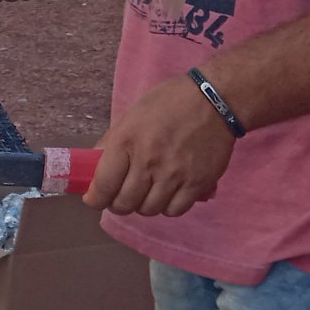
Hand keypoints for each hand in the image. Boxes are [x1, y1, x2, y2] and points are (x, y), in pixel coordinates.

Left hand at [85, 72, 235, 216]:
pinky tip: (167, 195)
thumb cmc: (169, 103)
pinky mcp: (197, 182)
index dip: (95, 198)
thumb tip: (95, 167)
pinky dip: (167, 207)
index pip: (103, 184)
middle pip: (125, 203)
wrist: (214, 100)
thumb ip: (112, 143)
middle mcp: (148, 161)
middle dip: (117, 204)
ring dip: (143, 206)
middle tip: (120, 198)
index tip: (95, 199)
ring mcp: (174, 174)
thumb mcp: (132, 116)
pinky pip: (175, 210)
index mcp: (126, 141)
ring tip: (145, 195)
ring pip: (149, 210)